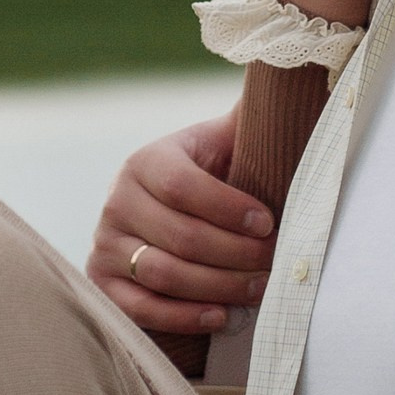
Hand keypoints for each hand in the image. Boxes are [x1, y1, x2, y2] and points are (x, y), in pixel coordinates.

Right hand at [86, 115, 273, 340]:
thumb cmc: (212, 177)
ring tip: (258, 289)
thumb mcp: (225, 142)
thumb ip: (251, 118)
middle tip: (275, 263)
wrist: (169, 211)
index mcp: (146, 161)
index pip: (182, 185)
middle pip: (180, 236)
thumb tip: (291, 77)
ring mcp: (104, 243)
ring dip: (218, 286)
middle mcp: (116, 200)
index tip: (269, 222)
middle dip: (237, 254)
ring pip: (163, 273)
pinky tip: (222, 315)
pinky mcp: (103, 282)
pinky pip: (140, 308)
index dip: (229, 208)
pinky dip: (183, 316)